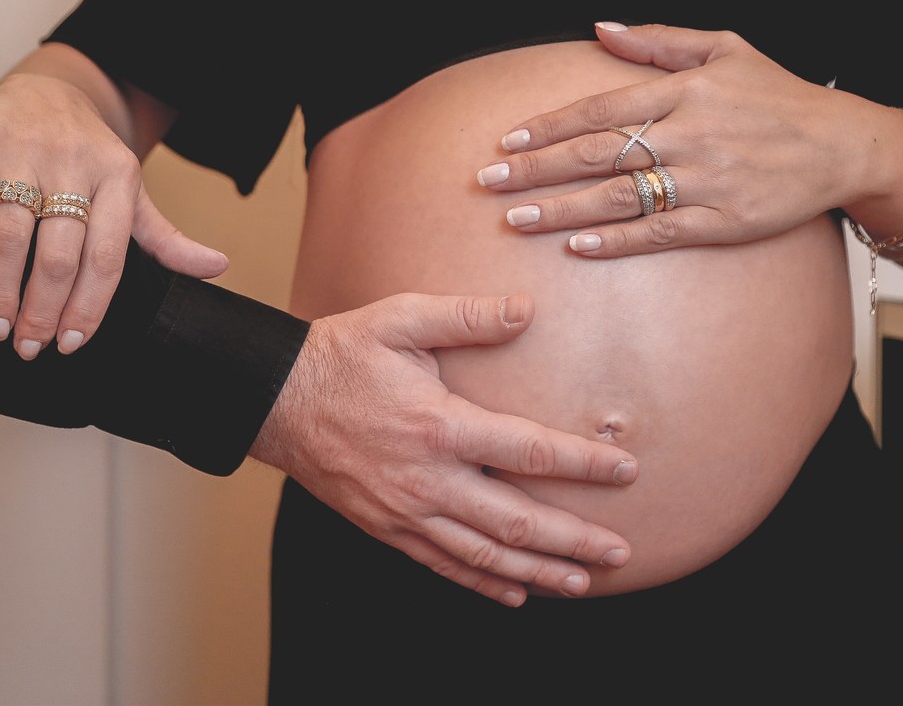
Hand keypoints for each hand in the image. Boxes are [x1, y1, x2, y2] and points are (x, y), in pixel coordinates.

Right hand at [0, 69, 227, 359]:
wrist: (48, 88)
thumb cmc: (91, 156)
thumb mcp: (133, 192)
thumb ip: (166, 238)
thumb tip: (218, 268)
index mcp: (119, 179)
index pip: (105, 258)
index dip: (88, 306)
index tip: (71, 344)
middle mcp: (74, 162)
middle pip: (59, 253)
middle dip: (42, 310)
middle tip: (29, 347)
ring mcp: (24, 147)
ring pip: (11, 231)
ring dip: (2, 289)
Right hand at [250, 292, 638, 606]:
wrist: (276, 400)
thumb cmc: (342, 355)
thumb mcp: (400, 319)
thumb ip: (466, 317)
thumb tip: (527, 309)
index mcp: (439, 424)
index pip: (529, 452)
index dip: (584, 464)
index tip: (626, 470)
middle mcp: (428, 479)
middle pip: (517, 522)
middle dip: (575, 540)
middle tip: (620, 552)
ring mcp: (406, 511)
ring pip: (485, 554)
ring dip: (538, 572)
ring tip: (582, 583)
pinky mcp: (386, 527)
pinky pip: (443, 564)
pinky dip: (482, 582)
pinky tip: (514, 594)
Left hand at [479, 22, 882, 256]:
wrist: (843, 144)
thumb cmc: (778, 96)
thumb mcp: (726, 50)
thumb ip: (659, 41)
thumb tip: (599, 28)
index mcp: (684, 92)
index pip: (598, 108)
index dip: (547, 126)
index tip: (506, 141)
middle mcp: (689, 135)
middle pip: (595, 154)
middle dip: (535, 169)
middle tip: (488, 183)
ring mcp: (705, 181)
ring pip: (618, 197)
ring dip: (561, 210)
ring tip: (516, 220)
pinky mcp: (723, 222)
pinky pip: (659, 233)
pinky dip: (617, 241)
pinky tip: (578, 248)